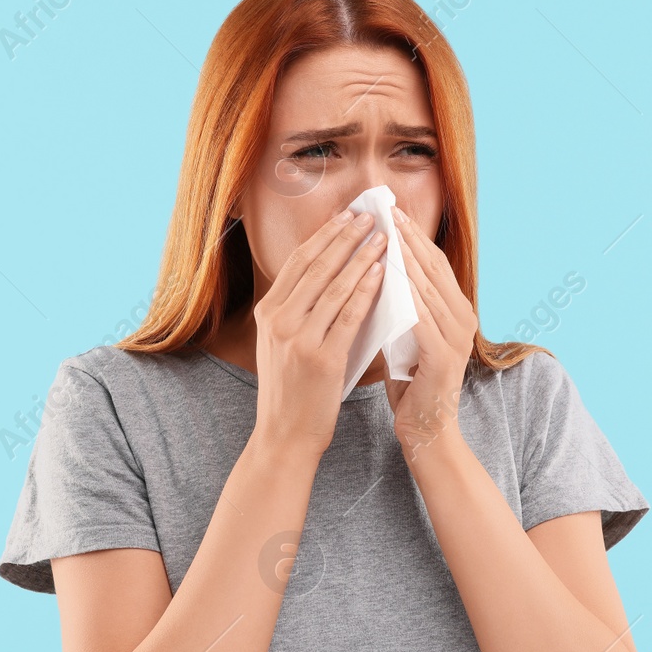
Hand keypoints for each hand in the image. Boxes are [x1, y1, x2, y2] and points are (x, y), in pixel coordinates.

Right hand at [251, 209, 388, 453]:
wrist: (285, 436)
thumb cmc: (292, 389)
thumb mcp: (282, 343)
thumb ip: (299, 310)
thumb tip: (330, 273)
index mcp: (267, 312)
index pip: (299, 262)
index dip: (325, 235)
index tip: (348, 215)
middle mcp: (278, 320)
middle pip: (317, 266)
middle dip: (346, 237)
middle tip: (371, 216)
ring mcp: (298, 338)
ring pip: (335, 286)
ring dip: (362, 257)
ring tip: (383, 238)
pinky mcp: (321, 358)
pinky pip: (349, 315)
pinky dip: (367, 290)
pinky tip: (383, 273)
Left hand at [385, 205, 476, 460]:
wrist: (426, 430)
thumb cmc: (411, 383)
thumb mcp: (406, 334)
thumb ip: (402, 304)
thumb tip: (376, 268)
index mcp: (456, 310)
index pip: (433, 263)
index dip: (413, 235)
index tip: (390, 210)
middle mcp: (463, 318)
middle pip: (433, 267)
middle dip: (408, 237)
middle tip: (385, 209)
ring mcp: (458, 336)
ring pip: (427, 287)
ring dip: (403, 259)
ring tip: (381, 233)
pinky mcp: (444, 355)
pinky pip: (420, 316)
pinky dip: (403, 294)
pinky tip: (384, 276)